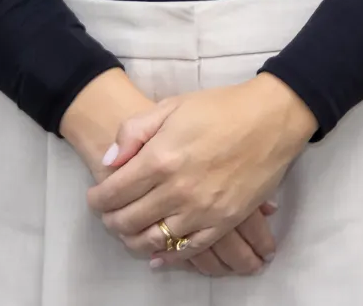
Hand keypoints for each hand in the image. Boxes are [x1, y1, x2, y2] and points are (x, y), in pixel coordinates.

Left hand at [84, 75, 317, 266]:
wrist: (268, 120)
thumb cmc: (218, 108)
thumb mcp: (171, 106)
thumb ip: (134, 131)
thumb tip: (110, 160)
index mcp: (161, 158)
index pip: (115, 191)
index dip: (98, 199)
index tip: (94, 199)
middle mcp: (177, 190)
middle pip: (130, 219)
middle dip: (111, 221)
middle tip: (107, 217)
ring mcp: (202, 210)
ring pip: (155, 239)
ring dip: (134, 241)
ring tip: (127, 234)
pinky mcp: (223, 222)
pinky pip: (189, 250)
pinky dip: (168, 257)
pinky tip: (156, 255)